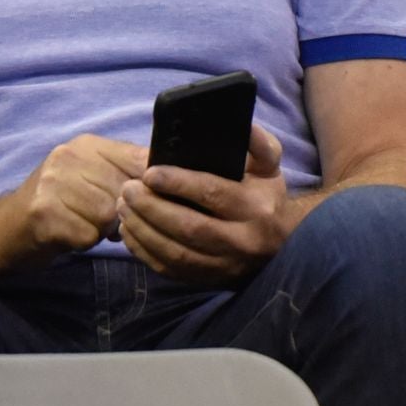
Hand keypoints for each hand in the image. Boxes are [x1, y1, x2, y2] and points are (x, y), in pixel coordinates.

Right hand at [0, 135, 147, 268]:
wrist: (6, 227)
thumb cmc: (57, 203)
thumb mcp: (89, 177)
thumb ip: (124, 172)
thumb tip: (169, 180)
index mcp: (85, 145)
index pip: (139, 158)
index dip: (150, 186)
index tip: (144, 202)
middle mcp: (67, 156)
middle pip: (125, 193)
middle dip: (119, 214)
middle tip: (99, 218)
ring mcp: (52, 183)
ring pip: (108, 216)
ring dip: (100, 230)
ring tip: (81, 224)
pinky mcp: (44, 213)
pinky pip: (88, 235)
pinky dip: (84, 242)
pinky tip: (68, 235)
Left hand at [118, 125, 290, 284]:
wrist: (282, 244)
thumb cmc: (264, 194)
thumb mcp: (269, 166)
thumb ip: (258, 144)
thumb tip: (242, 126)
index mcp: (256, 207)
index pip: (213, 194)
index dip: (178, 184)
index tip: (149, 173)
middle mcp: (243, 240)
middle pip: (190, 227)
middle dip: (152, 208)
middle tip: (127, 190)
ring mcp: (225, 265)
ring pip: (177, 253)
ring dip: (143, 230)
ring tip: (122, 207)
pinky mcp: (209, 280)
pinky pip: (171, 270)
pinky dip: (144, 252)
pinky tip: (128, 231)